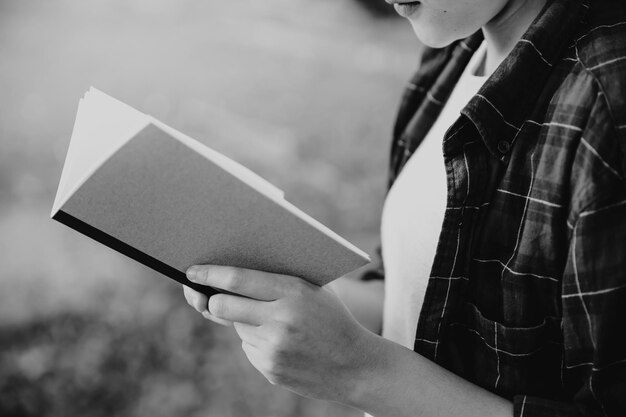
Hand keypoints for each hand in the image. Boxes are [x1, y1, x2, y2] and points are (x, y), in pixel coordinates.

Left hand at [183, 265, 377, 402]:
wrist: (355, 366)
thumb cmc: (333, 319)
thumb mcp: (314, 290)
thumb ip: (278, 280)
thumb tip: (232, 273)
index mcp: (294, 292)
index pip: (238, 279)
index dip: (210, 274)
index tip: (192, 271)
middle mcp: (281, 320)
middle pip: (222, 306)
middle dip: (212, 299)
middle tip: (208, 294)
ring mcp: (274, 348)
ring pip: (237, 326)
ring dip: (245, 320)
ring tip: (277, 322)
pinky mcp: (270, 369)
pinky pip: (248, 346)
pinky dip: (257, 340)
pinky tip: (283, 342)